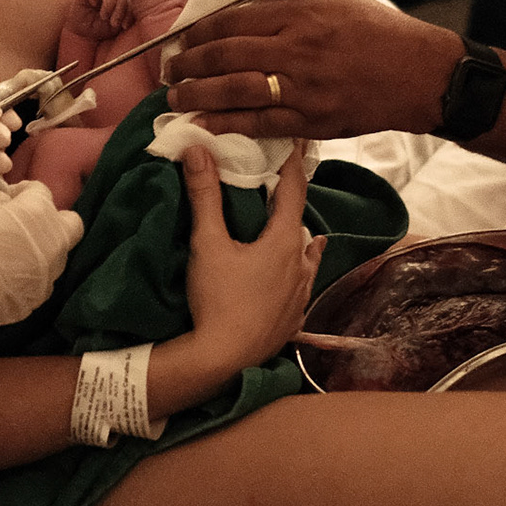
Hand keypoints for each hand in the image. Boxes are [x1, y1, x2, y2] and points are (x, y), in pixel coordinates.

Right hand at [0, 181, 84, 353]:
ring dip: (39, 249)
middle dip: (49, 220)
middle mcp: (51, 247)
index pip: (43, 192)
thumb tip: (3, 209)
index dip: (22, 191)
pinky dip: (27, 275)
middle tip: (19, 222)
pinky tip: (0, 276)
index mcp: (37, 215)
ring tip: (7, 251)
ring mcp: (45, 280)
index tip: (4, 197)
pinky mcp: (33, 304)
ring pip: (56, 257)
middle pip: (69, 226)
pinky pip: (39, 282)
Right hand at [64, 0, 131, 40]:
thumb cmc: (100, 29)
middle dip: (119, 11)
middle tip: (113, 23)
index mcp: (121, 2)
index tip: (124, 26)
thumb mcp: (116, 27)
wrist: (83, 33)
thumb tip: (136, 13)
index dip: (129, 13)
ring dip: (109, 3)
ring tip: (103, 16)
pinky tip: (93, 3)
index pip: (131, 1)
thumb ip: (126, 17)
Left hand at [164, 0, 463, 138]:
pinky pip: (259, 123)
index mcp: (300, 15)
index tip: (182, 40)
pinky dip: (225, 124)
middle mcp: (295, 49)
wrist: (420, 74)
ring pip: (234, 90)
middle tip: (169, 70)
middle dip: (188, 64)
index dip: (200, 33)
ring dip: (196, 95)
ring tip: (174, 98)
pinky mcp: (310, 120)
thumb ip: (293, 0)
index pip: (233, 21)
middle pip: (225, 55)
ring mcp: (302, 87)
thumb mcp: (337, 0)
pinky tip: (201, 125)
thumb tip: (252, 5)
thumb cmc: (381, 32)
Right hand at [180, 147, 324, 373]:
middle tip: (280, 188)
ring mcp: (300, 296)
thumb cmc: (218, 298)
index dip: (293, 165)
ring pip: (306, 259)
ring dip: (299, 242)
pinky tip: (290, 280)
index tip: (295, 144)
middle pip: (301, 225)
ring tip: (296, 232)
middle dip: (291, 206)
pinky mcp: (292, 320)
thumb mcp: (207, 243)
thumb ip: (205, 195)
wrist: (223, 360)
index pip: (294, 192)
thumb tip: (199, 149)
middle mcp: (301, 266)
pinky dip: (296, 274)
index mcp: (285, 242)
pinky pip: (301, 287)